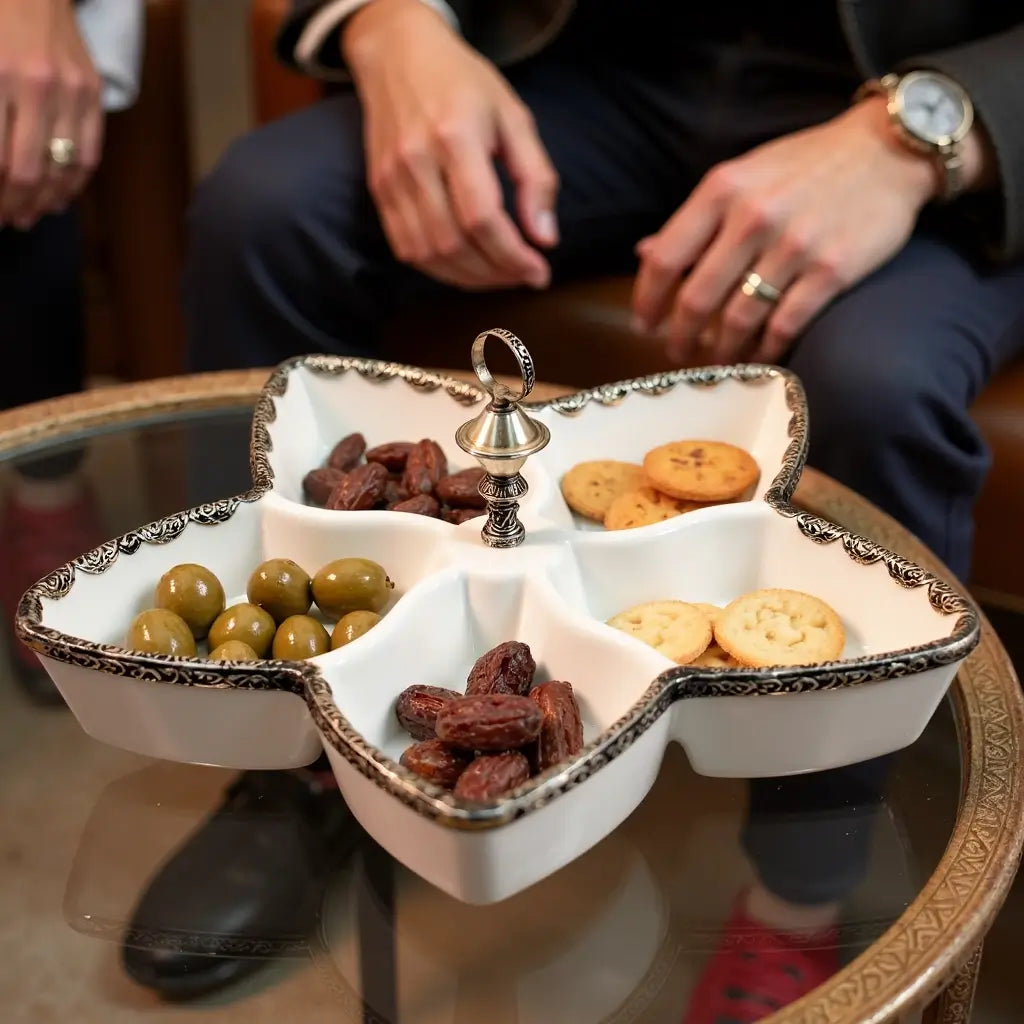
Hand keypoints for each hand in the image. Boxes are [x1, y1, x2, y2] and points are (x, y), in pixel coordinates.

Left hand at [0, 0, 102, 228]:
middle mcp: (39, 87)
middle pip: (27, 171)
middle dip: (12, 204)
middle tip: (2, 221)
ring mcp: (73, 92)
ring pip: (62, 169)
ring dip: (44, 202)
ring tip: (28, 217)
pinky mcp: (93, 93)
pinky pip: (89, 153)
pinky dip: (74, 183)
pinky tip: (58, 199)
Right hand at [344, 0, 557, 289]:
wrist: (398, 54)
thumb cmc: (463, 84)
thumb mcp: (513, 117)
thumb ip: (535, 177)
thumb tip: (546, 238)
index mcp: (455, 136)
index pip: (483, 218)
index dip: (513, 256)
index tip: (540, 272)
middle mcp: (416, 161)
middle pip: (455, 243)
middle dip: (495, 272)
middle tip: (523, 276)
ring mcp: (391, 178)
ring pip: (428, 254)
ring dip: (469, 278)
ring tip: (500, 275)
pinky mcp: (378, 191)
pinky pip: (406, 248)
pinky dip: (440, 270)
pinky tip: (467, 267)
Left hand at [632, 98, 939, 364]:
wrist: (888, 150)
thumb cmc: (806, 165)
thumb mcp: (743, 175)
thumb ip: (696, 218)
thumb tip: (645, 253)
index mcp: (723, 189)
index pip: (666, 259)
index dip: (647, 300)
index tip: (644, 324)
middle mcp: (754, 217)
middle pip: (696, 298)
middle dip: (679, 335)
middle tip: (676, 352)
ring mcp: (794, 246)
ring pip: (738, 319)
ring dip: (721, 349)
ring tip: (717, 358)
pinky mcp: (832, 270)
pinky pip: (785, 326)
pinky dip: (766, 349)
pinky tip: (758, 356)